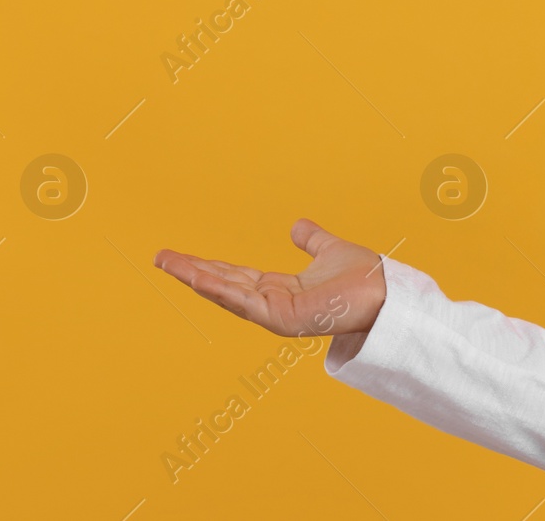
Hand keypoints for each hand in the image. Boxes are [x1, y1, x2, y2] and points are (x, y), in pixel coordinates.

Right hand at [154, 218, 386, 337]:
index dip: (206, 266)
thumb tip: (297, 226)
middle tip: (159, 258)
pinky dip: (220, 290)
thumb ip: (312, 240)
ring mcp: (275, 314)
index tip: (179, 256)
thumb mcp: (328, 250)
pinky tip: (198, 277)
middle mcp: (272, 304)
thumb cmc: (363, 278)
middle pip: (222, 286)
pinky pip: (245, 303)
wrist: (385, 291)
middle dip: (190, 272)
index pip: (234, 276)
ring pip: (227, 295)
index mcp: (279, 289)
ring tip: (168, 263)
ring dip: (196, 278)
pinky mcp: (283, 319)